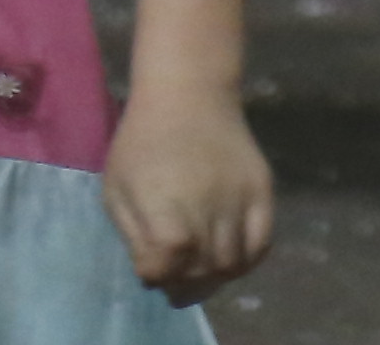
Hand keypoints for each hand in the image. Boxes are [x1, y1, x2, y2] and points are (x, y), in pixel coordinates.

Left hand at [101, 84, 275, 303]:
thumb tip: (156, 272)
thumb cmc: (142, 142)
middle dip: (184, 284)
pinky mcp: (262, 189)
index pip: (166, 266)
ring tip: (200, 269)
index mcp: (164, 205)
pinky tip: (231, 257)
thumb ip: (135, 237)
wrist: (190, 94)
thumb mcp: (117, 191)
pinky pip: (262, 242)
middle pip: (201, 271)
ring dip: (214, 277)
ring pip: (232, 263)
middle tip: (175, 277)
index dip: (157, 276)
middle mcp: (207, 206)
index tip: (151, 266)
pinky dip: (248, 260)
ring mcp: (240, 198)